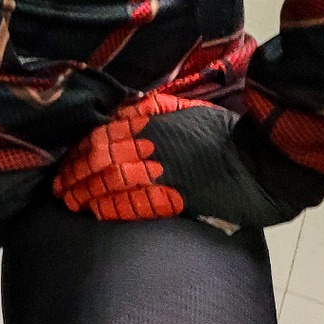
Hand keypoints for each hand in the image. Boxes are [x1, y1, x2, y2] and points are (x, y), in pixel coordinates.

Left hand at [52, 93, 299, 233]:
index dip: (81, 152)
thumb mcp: (185, 110)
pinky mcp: (176, 198)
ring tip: (71, 202)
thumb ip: (153, 111)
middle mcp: (150, 144)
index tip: (68, 163)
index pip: (103, 136)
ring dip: (87, 193)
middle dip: (77, 174)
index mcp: (152, 121)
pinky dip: (113, 208)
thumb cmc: (227, 134)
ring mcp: (162, 171)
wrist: (263, 161)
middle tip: (60, 188)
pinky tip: (97, 213)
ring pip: (112, 182)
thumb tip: (124, 116)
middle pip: (101, 159)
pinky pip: (136, 203)